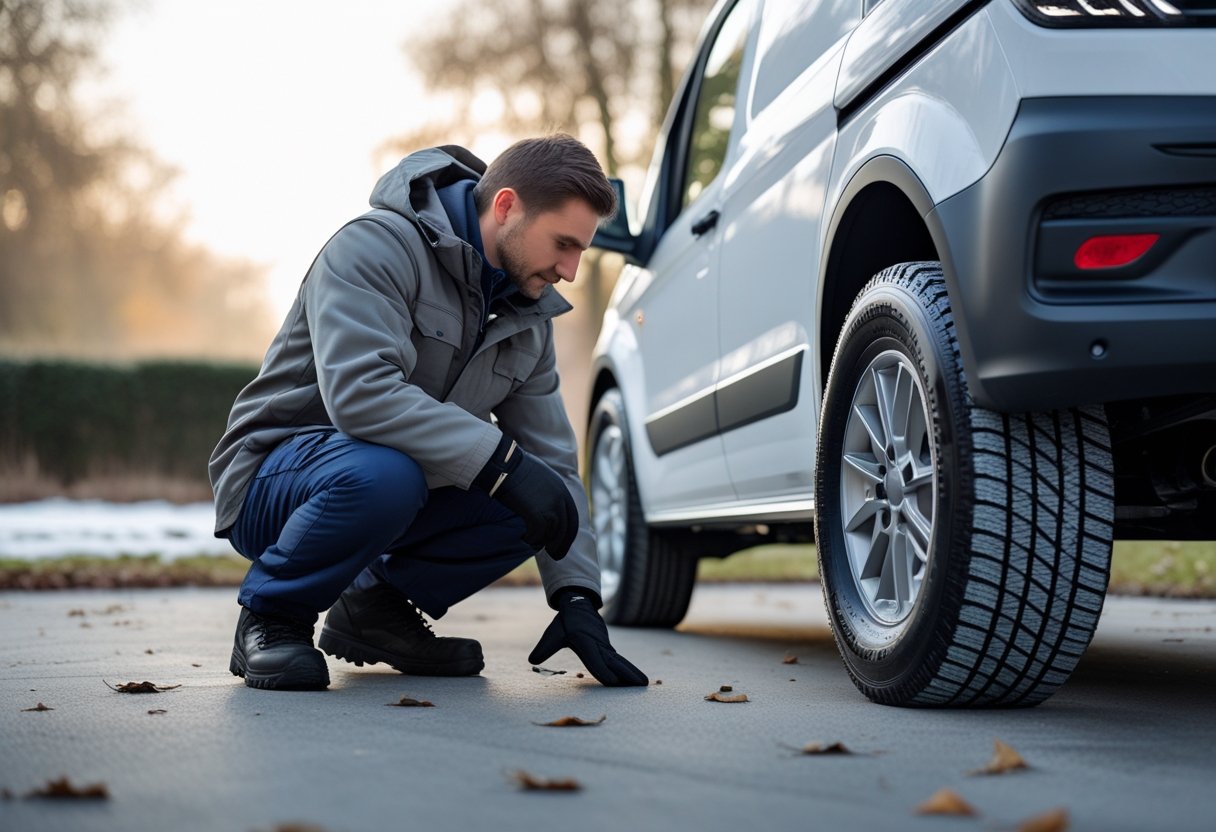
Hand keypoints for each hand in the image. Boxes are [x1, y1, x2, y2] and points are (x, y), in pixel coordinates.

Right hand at [474, 435, 577, 559]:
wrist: (504, 465)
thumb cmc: (515, 467)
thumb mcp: (540, 475)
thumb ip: (547, 489)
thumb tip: (544, 501)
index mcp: (562, 489)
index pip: (572, 518)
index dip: (568, 533)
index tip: (562, 543)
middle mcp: (560, 500)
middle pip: (565, 530)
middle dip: (560, 545)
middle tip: (555, 555)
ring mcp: (550, 509)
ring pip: (550, 535)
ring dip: (542, 542)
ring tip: (533, 545)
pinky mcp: (537, 517)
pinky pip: (536, 536)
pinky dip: (530, 540)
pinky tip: (523, 540)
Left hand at [528, 590, 647, 686]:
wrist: (579, 606)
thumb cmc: (565, 623)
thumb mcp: (552, 634)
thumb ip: (544, 648)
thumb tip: (532, 661)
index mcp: (585, 641)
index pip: (595, 659)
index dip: (603, 671)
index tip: (614, 683)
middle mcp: (598, 645)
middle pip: (614, 662)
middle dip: (627, 673)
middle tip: (641, 685)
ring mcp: (605, 647)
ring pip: (619, 662)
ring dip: (632, 672)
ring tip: (645, 684)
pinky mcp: (607, 649)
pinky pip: (619, 661)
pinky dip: (628, 669)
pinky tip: (635, 679)